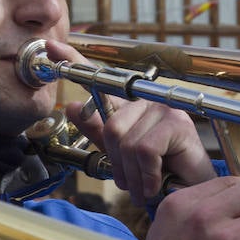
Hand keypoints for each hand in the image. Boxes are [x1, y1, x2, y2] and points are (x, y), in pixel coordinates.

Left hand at [41, 40, 215, 205]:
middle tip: (130, 183)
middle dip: (117, 164)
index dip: (74, 63)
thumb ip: (97, 131)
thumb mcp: (119, 154)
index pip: (99, 80)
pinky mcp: (178, 123)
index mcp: (129, 107)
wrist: (189, 193)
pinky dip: (146, 174)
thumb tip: (72, 106)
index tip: (50, 47)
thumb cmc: (157, 173)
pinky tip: (155, 183)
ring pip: (127, 142)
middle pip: (111, 128)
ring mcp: (164, 109)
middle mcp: (147, 101)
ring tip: (145, 185)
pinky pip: (145, 150)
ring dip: (133, 174)